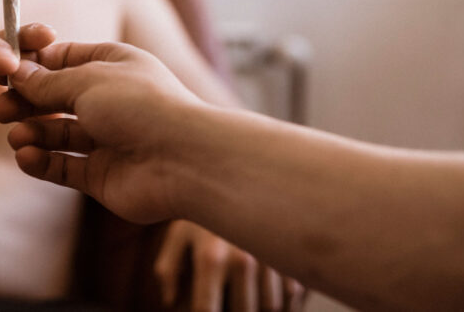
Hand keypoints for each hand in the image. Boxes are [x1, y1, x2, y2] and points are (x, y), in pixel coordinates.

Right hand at [0, 41, 202, 223]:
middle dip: (27, 103)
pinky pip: (64, 167)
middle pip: (58, 99)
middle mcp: (110, 100)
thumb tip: (16, 74)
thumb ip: (48, 82)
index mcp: (114, 65)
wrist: (183, 159)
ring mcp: (107, 139)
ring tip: (15, 136)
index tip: (5, 72)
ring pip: (58, 134)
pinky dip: (42, 162)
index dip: (35, 65)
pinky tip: (25, 155)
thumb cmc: (141, 105)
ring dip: (33, 133)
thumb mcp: (86, 80)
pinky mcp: (102, 175)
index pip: (66, 59)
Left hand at [155, 221, 305, 311]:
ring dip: (261, 307)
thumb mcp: (177, 233)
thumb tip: (172, 301)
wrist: (236, 166)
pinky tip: (269, 292)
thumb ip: (168, 270)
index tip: (205, 310)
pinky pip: (295, 292)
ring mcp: (272, 255)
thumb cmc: (202, 206)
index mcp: (210, 258)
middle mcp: (243, 259)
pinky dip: (286, 300)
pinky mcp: (293, 248)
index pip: (206, 310)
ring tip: (248, 297)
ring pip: (272, 307)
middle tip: (229, 301)